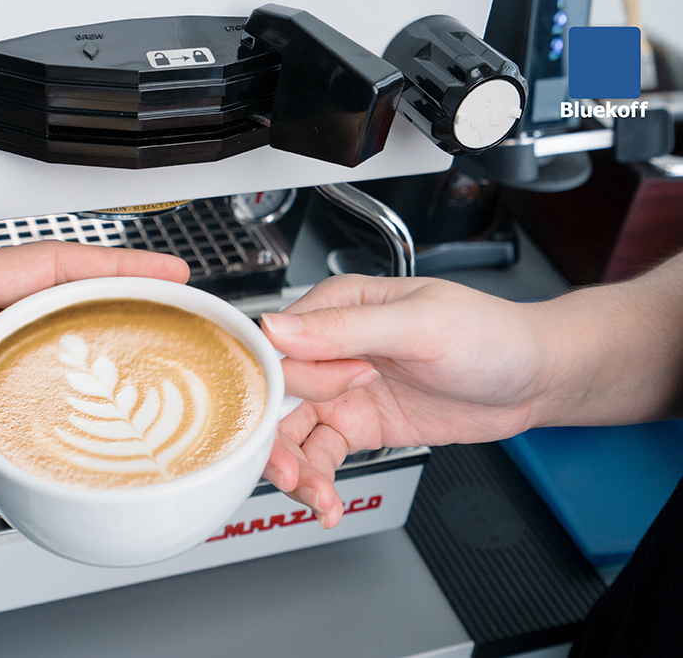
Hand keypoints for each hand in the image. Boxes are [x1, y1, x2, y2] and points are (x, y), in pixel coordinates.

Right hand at [259, 274, 551, 527]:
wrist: (533, 379)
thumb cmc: (489, 334)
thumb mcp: (418, 325)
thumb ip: (344, 329)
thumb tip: (277, 328)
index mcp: (337, 307)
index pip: (277, 348)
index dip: (277, 387)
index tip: (298, 415)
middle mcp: (330, 348)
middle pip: (275, 397)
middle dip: (276, 441)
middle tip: (292, 475)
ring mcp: (341, 390)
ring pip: (290, 433)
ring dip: (296, 469)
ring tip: (317, 498)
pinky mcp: (357, 425)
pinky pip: (320, 456)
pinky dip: (317, 482)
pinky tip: (326, 502)